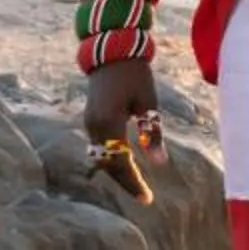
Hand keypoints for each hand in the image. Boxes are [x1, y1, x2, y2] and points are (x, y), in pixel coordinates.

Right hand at [83, 59, 163, 204]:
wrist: (112, 50)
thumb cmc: (135, 75)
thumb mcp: (148, 104)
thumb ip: (152, 134)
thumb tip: (159, 164)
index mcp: (108, 123)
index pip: (120, 163)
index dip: (133, 183)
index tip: (147, 198)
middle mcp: (94, 126)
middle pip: (108, 164)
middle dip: (126, 182)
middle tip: (145, 197)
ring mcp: (89, 123)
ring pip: (102, 157)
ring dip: (118, 172)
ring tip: (137, 185)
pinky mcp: (90, 119)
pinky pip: (99, 147)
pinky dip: (112, 158)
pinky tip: (127, 165)